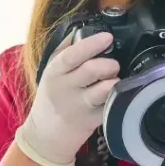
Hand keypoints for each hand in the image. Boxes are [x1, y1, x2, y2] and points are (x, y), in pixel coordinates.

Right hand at [17, 32, 119, 165]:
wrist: (46, 136)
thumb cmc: (53, 97)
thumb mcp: (51, 71)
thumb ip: (65, 50)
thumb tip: (82, 29)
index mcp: (55, 72)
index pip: (73, 55)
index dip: (92, 44)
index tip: (108, 37)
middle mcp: (66, 88)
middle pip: (92, 70)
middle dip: (109, 64)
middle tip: (113, 65)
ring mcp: (80, 106)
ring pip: (105, 89)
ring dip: (115, 81)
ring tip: (113, 80)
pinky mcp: (93, 121)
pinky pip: (111, 105)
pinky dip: (118, 97)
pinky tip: (117, 94)